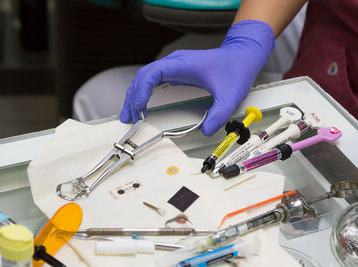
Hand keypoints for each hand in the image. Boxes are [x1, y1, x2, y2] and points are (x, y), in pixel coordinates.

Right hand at [120, 20, 274, 135]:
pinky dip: (143, 92)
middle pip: (143, 76)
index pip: (152, 74)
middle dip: (132, 97)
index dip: (141, 91)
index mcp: (182, 64)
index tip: (138, 109)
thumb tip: (205, 131)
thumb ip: (219, 115)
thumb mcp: (230, 96)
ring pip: (145, 78)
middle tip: (129, 118)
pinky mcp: (175, 71)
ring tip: (129, 114)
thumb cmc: (235, 70)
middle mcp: (174, 63)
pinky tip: (141, 105)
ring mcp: (173, 66)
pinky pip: (153, 80)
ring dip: (135, 95)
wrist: (242, 56)